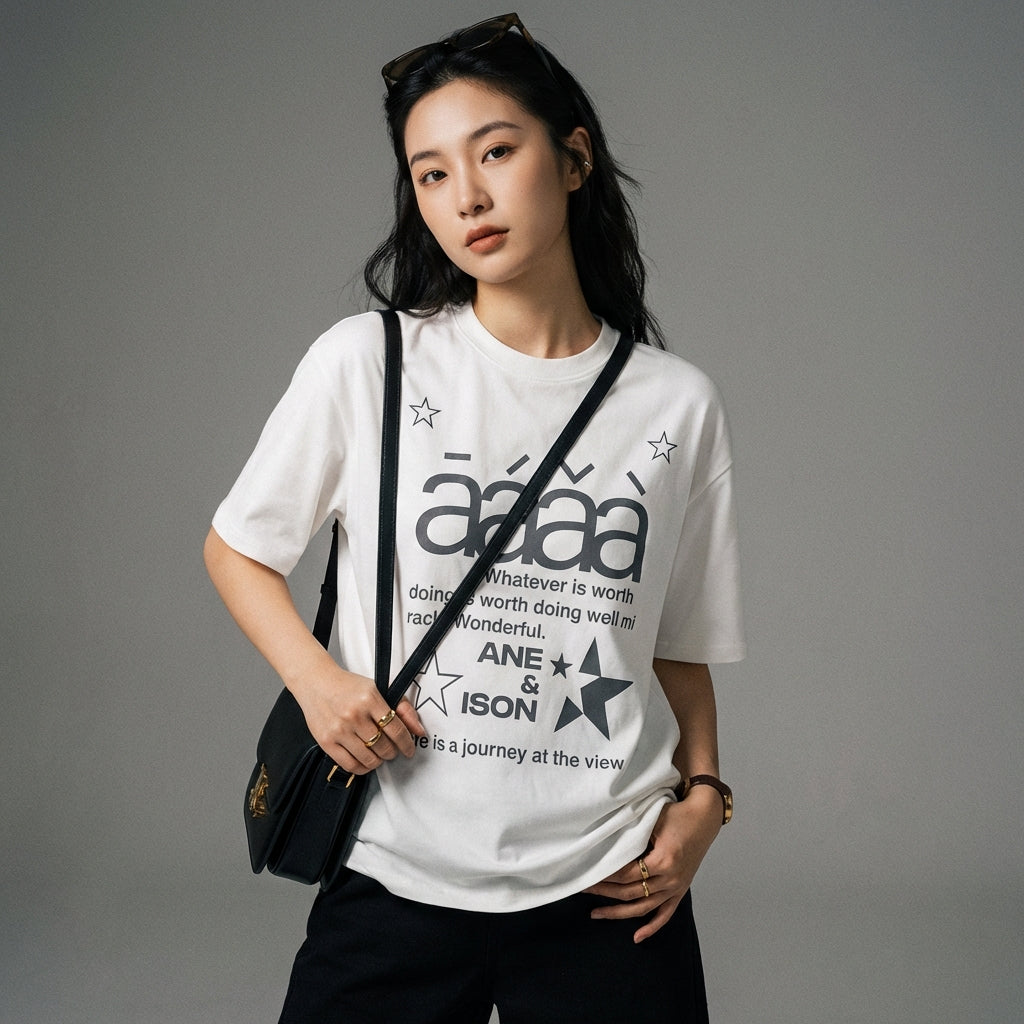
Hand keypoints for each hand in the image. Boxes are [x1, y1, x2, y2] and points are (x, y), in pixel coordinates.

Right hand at [296, 665, 425, 776]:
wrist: (316, 682)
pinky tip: (365, 762)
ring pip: (369, 758)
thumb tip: (419, 730)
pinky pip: (350, 765)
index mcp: (370, 699)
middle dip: (392, 752)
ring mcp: (339, 729)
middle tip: (392, 750)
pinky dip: (362, 768)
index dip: (407, 743)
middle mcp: (354, 714)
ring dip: (379, 761)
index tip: (409, 749)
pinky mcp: (326, 741)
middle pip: (384, 746)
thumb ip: (402, 707)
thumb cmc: (348, 687)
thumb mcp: (378, 689)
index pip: (396, 729)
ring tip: (379, 755)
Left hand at [584, 787, 721, 942]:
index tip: (588, 874)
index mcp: (662, 861)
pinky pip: (665, 914)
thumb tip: (606, 849)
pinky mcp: (681, 891)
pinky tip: (636, 937)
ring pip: (643, 908)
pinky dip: (652, 927)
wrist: (704, 817)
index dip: (606, 875)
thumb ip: (632, 837)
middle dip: (604, 892)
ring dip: (618, 913)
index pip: (626, 874)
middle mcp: (670, 879)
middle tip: (583, 889)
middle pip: (630, 892)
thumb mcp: (652, 821)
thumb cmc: (677, 815)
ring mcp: (676, 888)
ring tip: (596, 914)